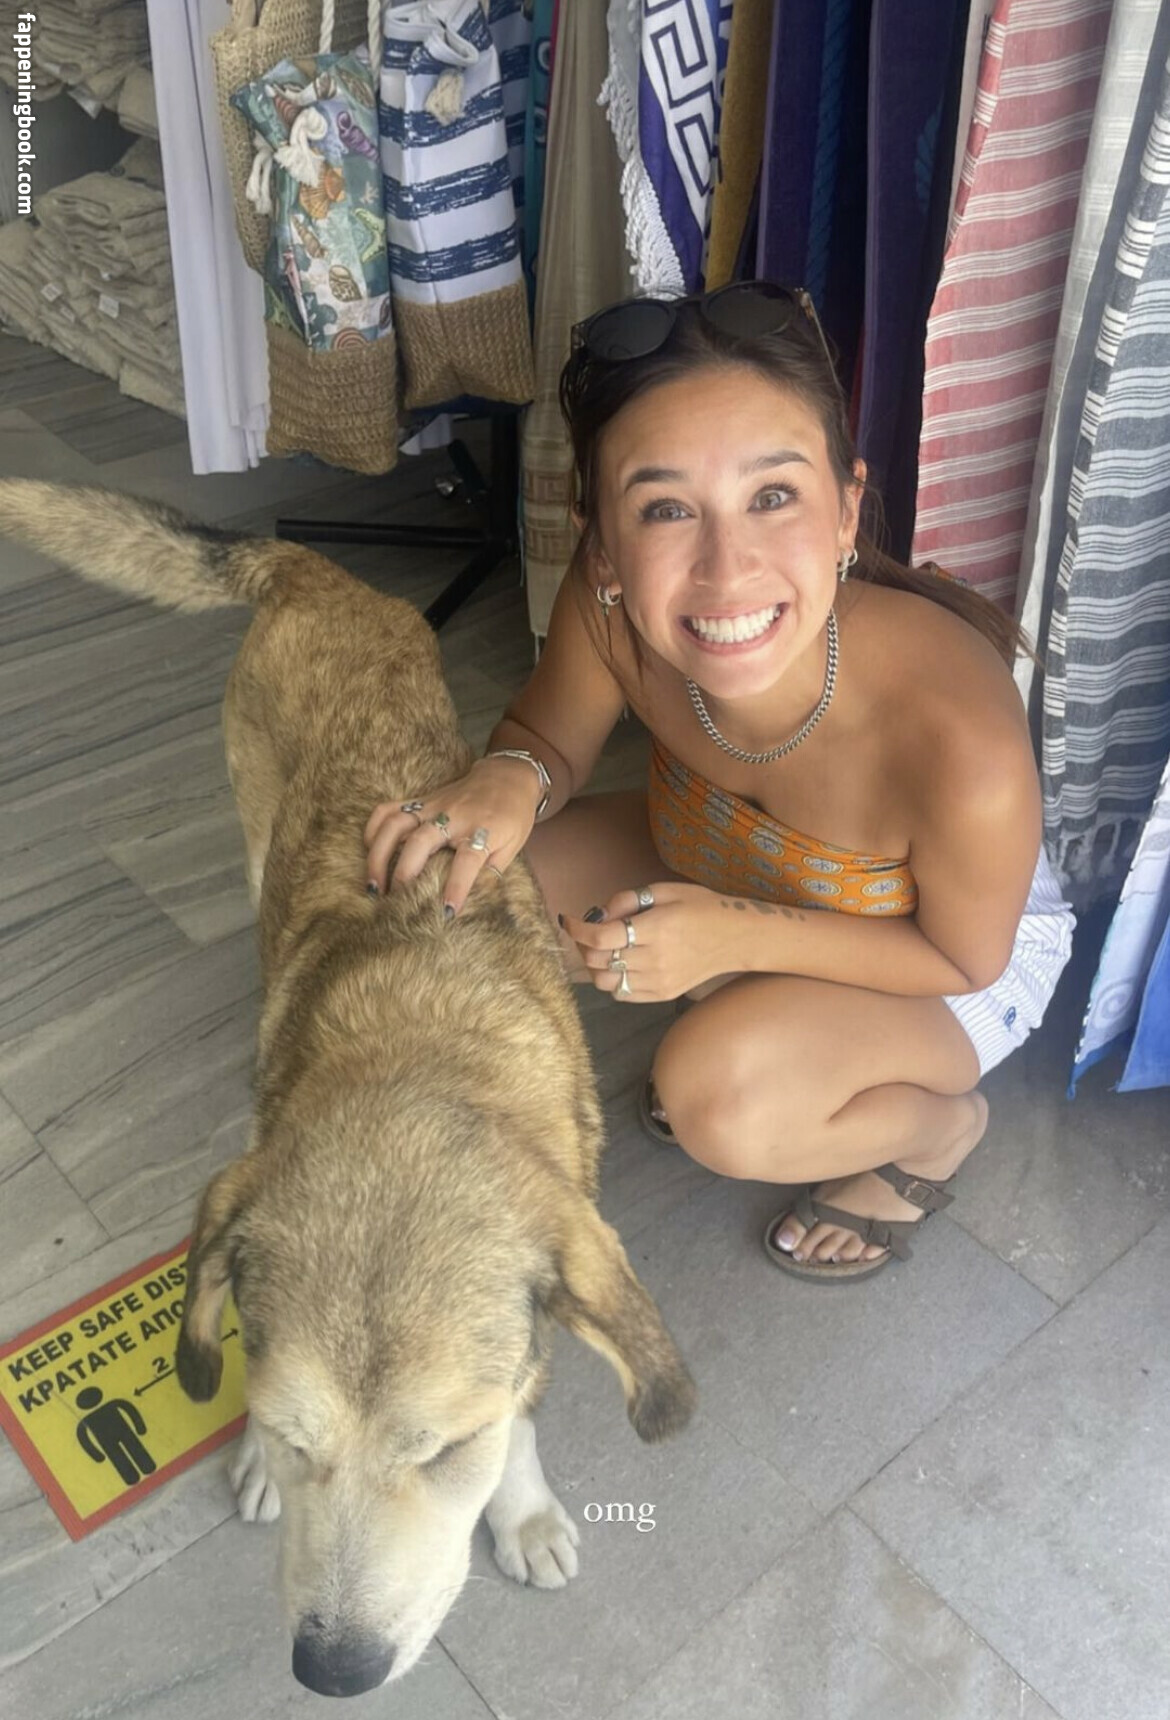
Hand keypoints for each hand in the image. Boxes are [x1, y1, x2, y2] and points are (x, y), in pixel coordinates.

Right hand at [363, 756, 541, 912]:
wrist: (507, 776)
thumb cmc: (512, 816)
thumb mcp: (513, 846)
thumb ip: (492, 871)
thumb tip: (474, 902)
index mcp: (482, 830)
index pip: (467, 861)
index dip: (456, 887)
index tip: (446, 912)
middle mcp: (453, 817)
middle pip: (421, 842)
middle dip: (405, 873)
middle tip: (395, 901)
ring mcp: (432, 806)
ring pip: (396, 825)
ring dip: (379, 854)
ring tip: (373, 884)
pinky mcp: (421, 800)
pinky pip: (388, 809)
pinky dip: (373, 828)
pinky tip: (368, 850)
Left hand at [560, 883, 736, 1001]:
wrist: (736, 938)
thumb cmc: (701, 907)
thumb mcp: (666, 890)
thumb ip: (628, 899)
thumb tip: (598, 914)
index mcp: (656, 928)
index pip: (601, 937)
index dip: (577, 929)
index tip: (568, 920)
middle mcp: (655, 958)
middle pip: (598, 960)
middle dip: (583, 944)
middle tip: (588, 931)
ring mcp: (659, 981)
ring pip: (605, 982)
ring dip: (595, 965)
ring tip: (603, 949)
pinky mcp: (662, 994)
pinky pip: (622, 994)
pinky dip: (612, 980)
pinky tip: (620, 964)